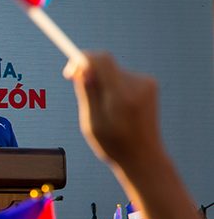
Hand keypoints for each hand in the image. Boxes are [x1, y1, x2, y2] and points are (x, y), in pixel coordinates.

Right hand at [63, 52, 161, 167]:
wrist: (144, 157)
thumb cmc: (114, 144)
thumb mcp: (91, 122)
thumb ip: (87, 92)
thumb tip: (81, 68)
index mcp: (121, 96)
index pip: (101, 60)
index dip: (81, 60)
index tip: (69, 73)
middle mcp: (137, 85)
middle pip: (106, 64)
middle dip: (90, 74)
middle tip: (80, 93)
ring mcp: (146, 83)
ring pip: (113, 71)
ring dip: (102, 83)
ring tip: (103, 110)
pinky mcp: (149, 84)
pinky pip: (122, 77)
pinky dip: (113, 87)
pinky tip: (116, 108)